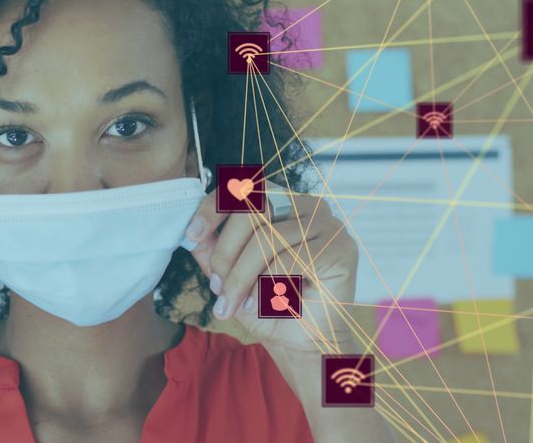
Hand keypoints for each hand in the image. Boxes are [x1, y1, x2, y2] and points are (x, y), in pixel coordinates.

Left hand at [185, 189, 359, 352]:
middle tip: (217, 288)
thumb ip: (212, 252)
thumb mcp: (229, 277)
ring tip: (235, 304)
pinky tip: (268, 304)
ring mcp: (325, 224)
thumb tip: (192, 233)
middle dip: (226, 253)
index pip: (241, 189)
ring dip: (243, 278)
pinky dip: (271, 285)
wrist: (300, 344)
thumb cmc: (267, 306)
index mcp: (279, 204)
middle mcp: (304, 205)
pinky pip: (292, 259)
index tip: (193, 234)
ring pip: (268, 239)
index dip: (212, 208)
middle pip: (251, 211)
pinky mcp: (339, 247)